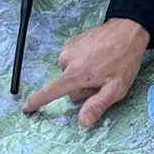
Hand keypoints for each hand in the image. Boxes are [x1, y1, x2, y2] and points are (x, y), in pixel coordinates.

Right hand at [22, 17, 148, 126]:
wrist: (127, 30)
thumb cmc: (124, 60)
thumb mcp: (117, 87)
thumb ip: (98, 105)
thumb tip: (83, 122)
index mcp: (77, 73)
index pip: (51, 91)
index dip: (38, 100)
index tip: (26, 107)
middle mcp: (67, 60)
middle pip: (67, 86)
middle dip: (82, 88)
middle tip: (102, 80)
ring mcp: (68, 48)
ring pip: (69, 73)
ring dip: (82, 74)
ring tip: (101, 66)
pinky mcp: (70, 41)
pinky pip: (71, 61)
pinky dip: (81, 62)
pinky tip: (96, 56)